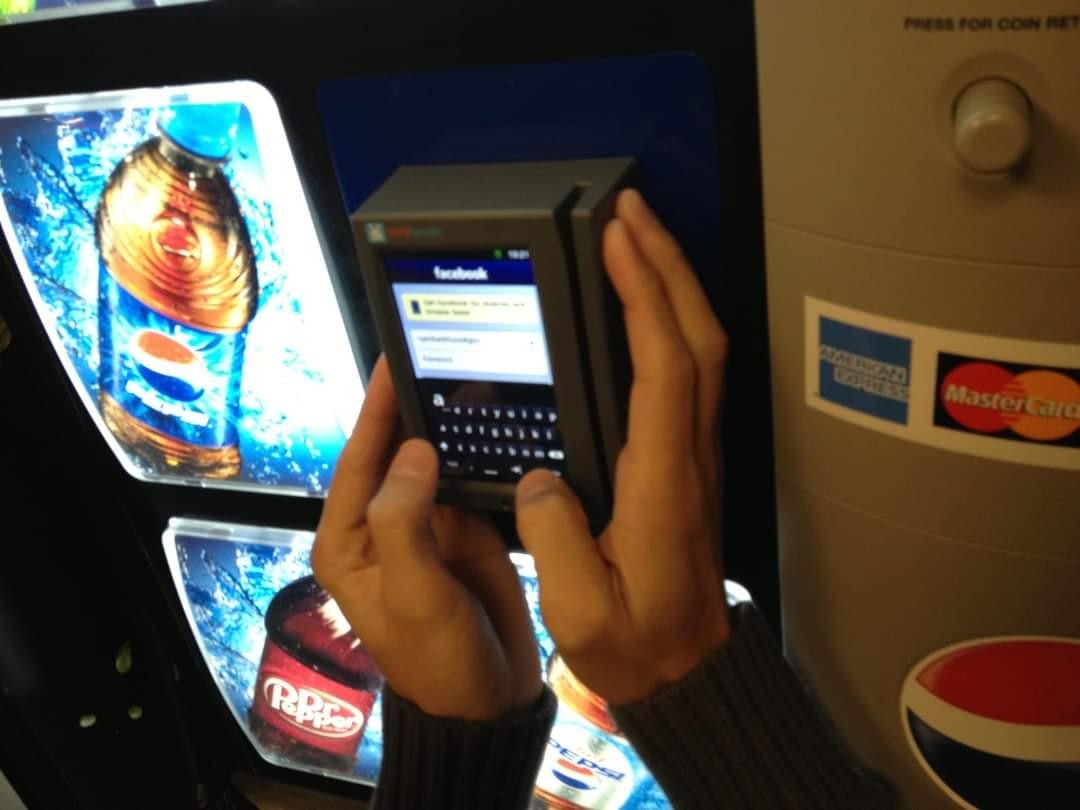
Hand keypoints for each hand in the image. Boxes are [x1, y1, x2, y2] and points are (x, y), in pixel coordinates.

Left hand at [311, 358, 541, 720]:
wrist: (489, 702)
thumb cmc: (436, 658)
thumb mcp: (411, 594)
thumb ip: (404, 520)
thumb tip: (413, 448)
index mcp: (350, 540)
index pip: (359, 460)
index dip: (376, 409)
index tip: (394, 359)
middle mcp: (384, 526)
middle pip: (395, 453)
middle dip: (415, 406)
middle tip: (443, 352)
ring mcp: (428, 527)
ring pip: (436, 462)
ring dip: (453, 424)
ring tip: (478, 374)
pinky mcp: (466, 532)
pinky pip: (472, 481)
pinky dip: (484, 452)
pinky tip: (504, 419)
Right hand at [515, 189, 729, 706]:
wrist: (688, 669)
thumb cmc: (638, 644)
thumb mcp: (581, 613)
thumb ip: (556, 541)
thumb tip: (540, 477)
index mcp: (662, 483)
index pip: (664, 368)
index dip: (645, 296)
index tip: (618, 241)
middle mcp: (689, 455)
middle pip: (696, 338)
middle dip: (666, 265)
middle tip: (630, 211)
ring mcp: (695, 452)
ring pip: (702, 349)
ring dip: (674, 285)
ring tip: (636, 237)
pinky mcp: (688, 456)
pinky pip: (690, 371)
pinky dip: (670, 321)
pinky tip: (642, 303)